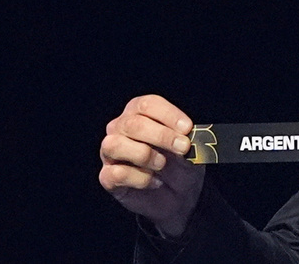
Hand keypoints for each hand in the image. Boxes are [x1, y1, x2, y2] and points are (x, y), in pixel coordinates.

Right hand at [99, 95, 204, 236]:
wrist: (178, 195)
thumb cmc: (181, 162)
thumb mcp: (191, 148)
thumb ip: (187, 139)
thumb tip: (185, 136)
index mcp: (140, 112)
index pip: (147, 104)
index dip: (169, 115)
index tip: (187, 128)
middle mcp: (121, 127)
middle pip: (133, 124)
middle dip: (162, 136)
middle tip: (183, 147)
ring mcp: (110, 152)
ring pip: (115, 144)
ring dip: (144, 154)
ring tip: (162, 164)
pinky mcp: (107, 176)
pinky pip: (116, 173)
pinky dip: (140, 178)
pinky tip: (154, 182)